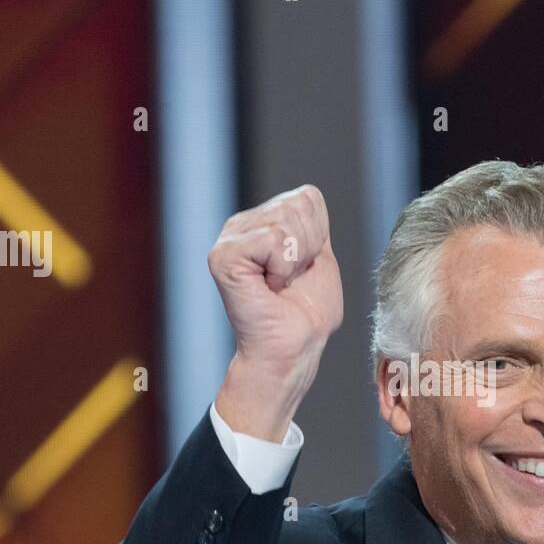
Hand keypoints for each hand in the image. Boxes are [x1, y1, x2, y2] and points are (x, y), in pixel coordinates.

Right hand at [208, 185, 343, 440]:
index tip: (303, 268)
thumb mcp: (320, 260)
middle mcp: (242, 225)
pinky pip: (274, 239)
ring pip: (287, 219)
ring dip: (296, 260)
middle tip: (291, 279)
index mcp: (263, 222)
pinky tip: (270, 287)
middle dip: (309, 247)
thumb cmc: (306, 313)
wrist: (293, 348)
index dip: (318, 235)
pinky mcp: (223, 255)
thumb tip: (309, 196)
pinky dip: (283, 267)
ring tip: (279, 284)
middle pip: (298, 205)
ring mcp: (230, 238)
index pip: (308, 197)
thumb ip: (314, 226)